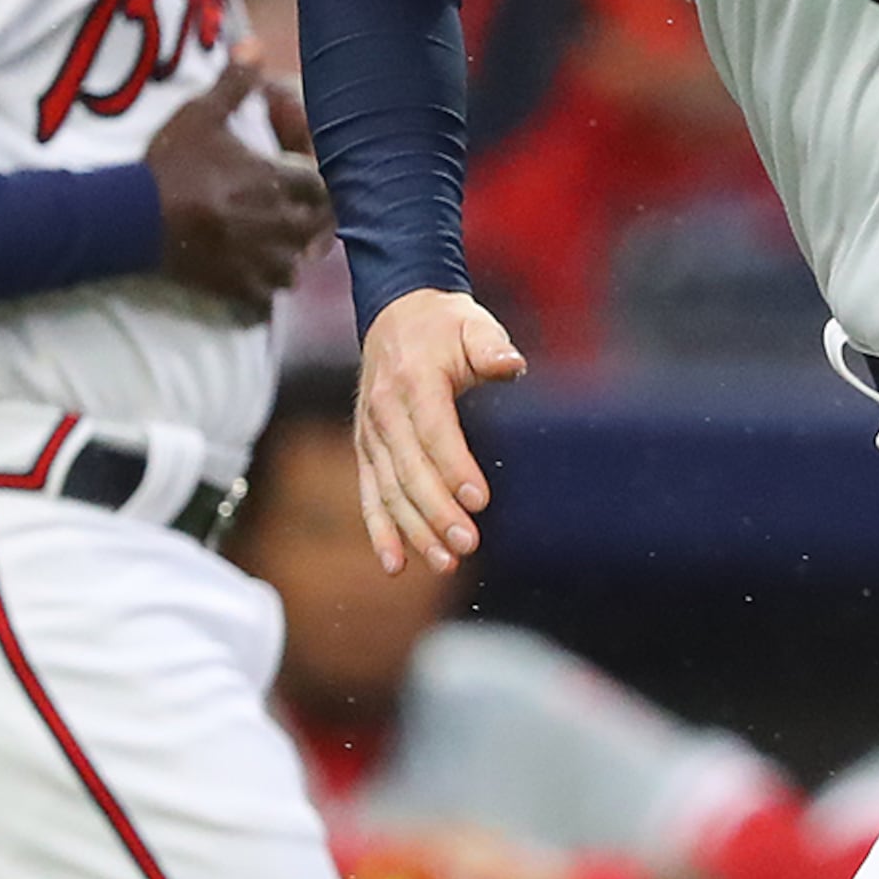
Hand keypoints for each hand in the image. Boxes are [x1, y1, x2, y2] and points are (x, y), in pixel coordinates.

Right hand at [143, 58, 331, 314]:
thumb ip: (233, 84)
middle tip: (288, 218)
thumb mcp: (200, 115)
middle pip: (314, 232)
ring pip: (294, 269)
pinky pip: (266, 301)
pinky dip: (262, 294)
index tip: (302, 186)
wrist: (132, 216)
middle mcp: (278, 226)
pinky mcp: (237, 289)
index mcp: (276, 184)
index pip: (321, 189)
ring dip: (286, 260)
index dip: (315, 188)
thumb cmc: (170, 164)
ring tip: (270, 251)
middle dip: (306, 225)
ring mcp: (259, 261)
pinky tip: (250, 282)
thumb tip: (255, 44)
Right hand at [353, 285, 526, 575]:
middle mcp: (385, 410)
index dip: (454, 467)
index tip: (480, 500)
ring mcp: (371, 434)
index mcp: (414, 380)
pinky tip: (395, 564)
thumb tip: (512, 364)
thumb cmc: (444, 325)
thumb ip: (491, 346)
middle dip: (437, 511)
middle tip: (468, 543)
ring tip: (444, 562)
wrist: (396, 313)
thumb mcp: (473, 324)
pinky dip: (380, 531)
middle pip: (409, 469)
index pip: (434, 430)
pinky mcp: (366, 450)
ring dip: (414, 530)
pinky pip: (369, 495)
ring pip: (388, 490)